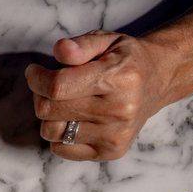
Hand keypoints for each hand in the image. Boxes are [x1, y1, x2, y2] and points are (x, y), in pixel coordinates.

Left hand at [26, 31, 179, 161]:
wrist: (159, 80)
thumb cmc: (126, 60)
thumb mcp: (107, 40)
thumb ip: (81, 45)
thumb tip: (60, 49)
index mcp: (118, 78)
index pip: (57, 87)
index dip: (36, 79)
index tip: (34, 71)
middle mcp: (119, 110)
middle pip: (49, 110)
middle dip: (40, 94)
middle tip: (49, 84)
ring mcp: (115, 134)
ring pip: (52, 131)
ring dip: (49, 116)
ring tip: (63, 102)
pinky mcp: (110, 151)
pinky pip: (62, 149)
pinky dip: (60, 134)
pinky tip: (74, 119)